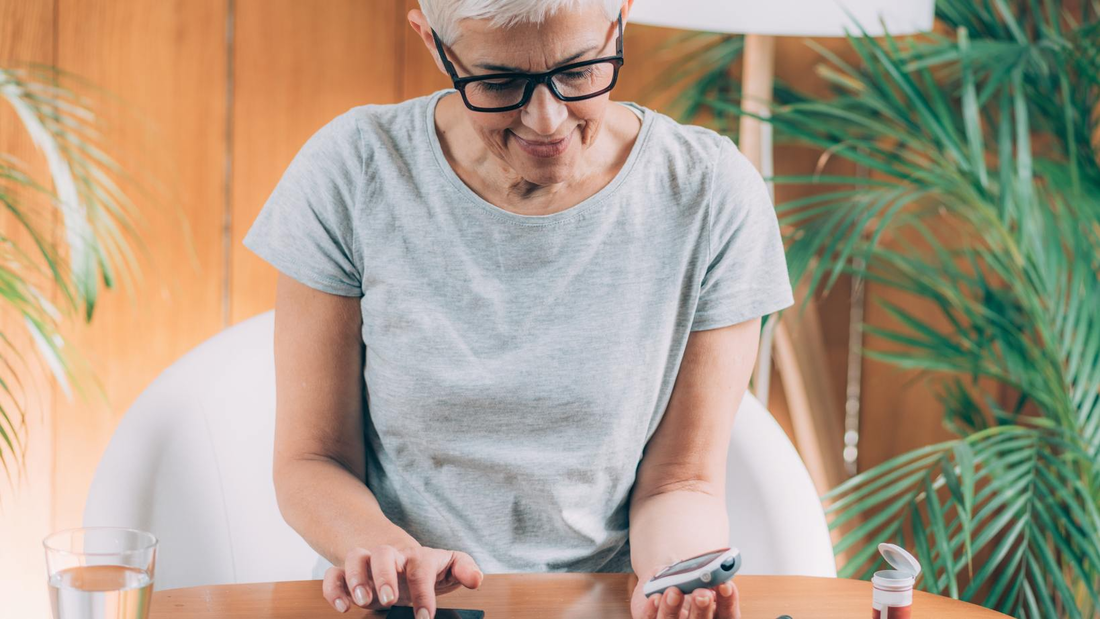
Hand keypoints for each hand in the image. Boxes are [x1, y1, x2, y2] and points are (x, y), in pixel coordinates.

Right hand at [322, 544, 483, 616]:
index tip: (425, 616)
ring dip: (356, 578)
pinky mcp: (348, 576)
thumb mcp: (448, 568)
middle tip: (390, 600)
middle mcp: (390, 557)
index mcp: (417, 556)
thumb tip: (476, 579)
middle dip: (384, 575)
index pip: (420, 566)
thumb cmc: (426, 569)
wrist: (399, 561)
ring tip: (363, 602)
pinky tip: (343, 607)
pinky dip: (334, 589)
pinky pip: (333, 575)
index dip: (423, 590)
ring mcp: (367, 564)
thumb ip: (464, 569)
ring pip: (355, 557)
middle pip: (383, 553)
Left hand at [630, 564, 739, 618]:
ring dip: (673, 609)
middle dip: (702, 609)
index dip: (729, 602)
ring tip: (673, 591)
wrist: (662, 582)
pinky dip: (653, 610)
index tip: (725, 585)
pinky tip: (655, 598)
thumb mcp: (694, 572)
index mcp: (715, 615)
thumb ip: (700, 572)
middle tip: (701, 593)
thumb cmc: (684, 578)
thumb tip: (700, 569)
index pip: (728, 615)